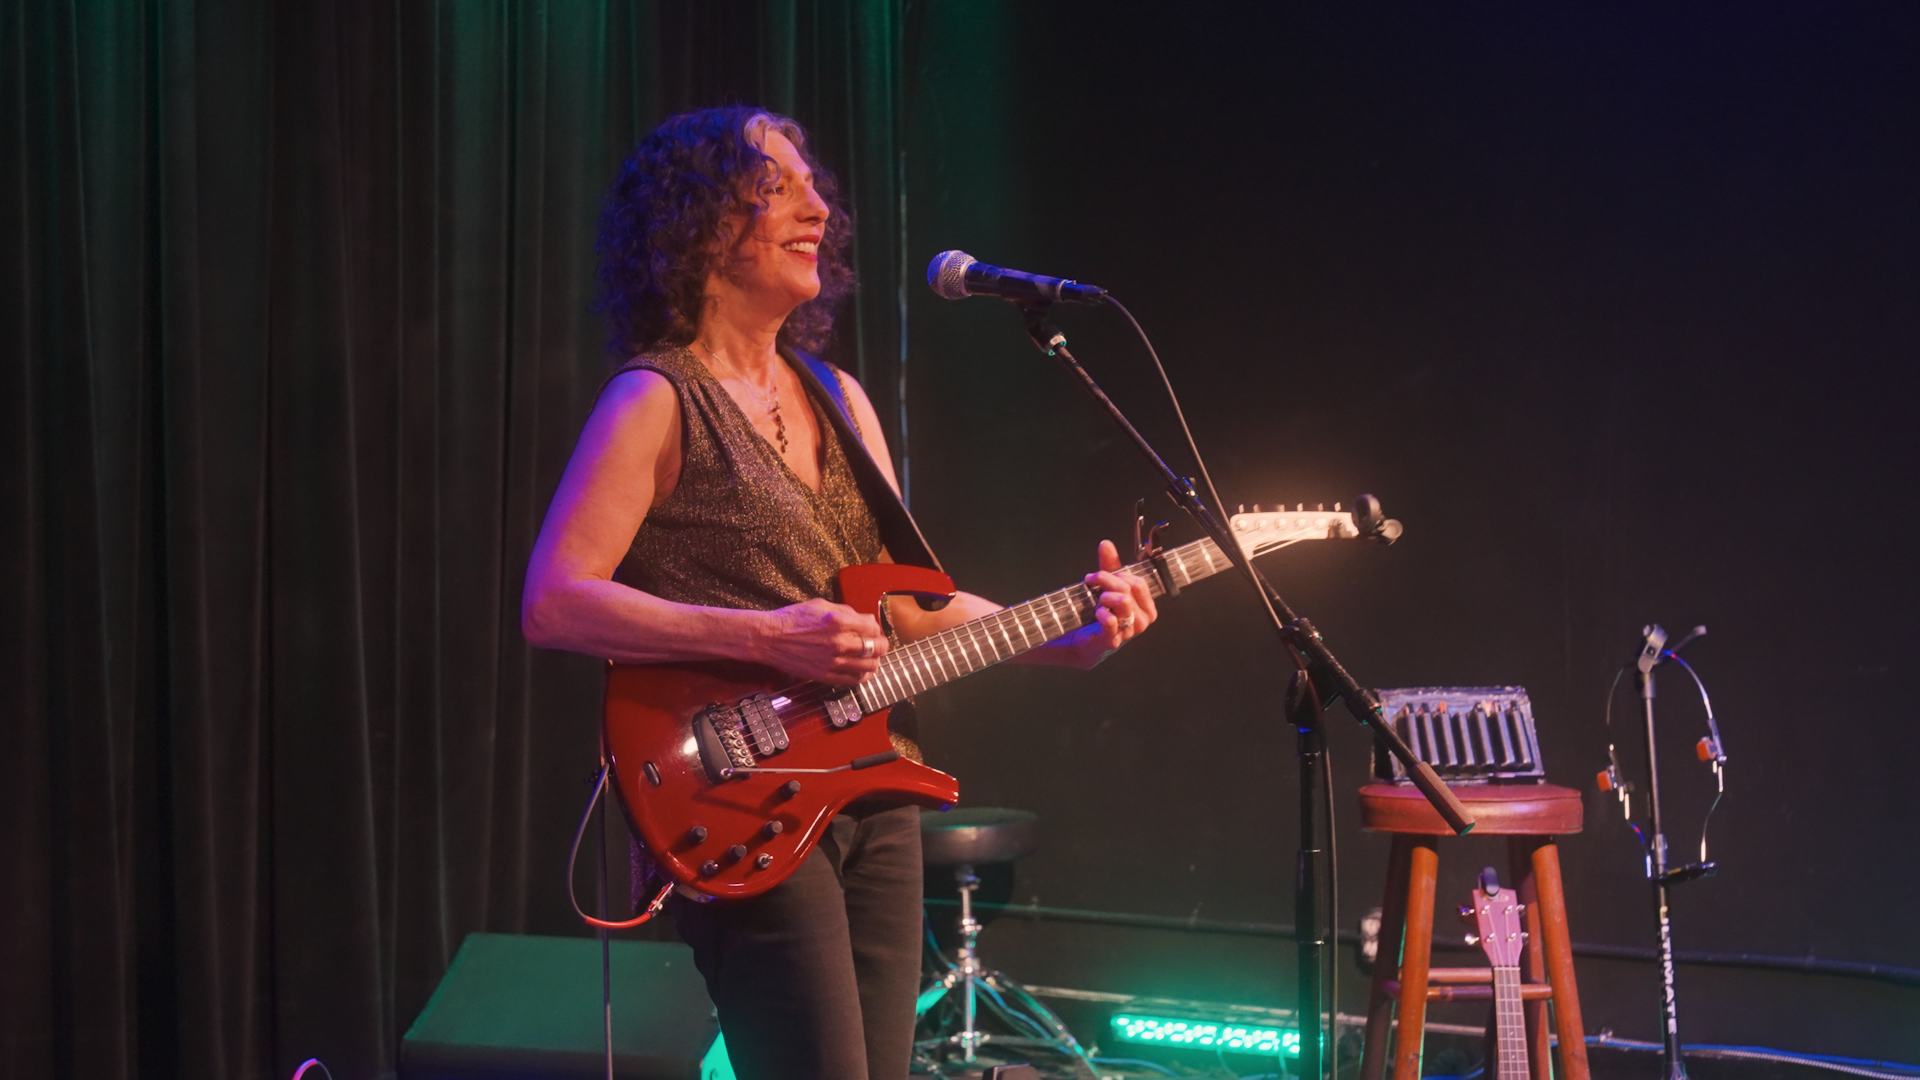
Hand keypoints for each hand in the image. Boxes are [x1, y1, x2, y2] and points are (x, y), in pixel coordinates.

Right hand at [756, 598, 888, 685]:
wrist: (769, 638)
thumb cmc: (792, 619)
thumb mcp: (821, 605)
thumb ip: (846, 611)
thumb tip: (865, 619)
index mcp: (839, 622)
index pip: (873, 627)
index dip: (876, 628)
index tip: (873, 630)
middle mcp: (839, 643)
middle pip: (876, 648)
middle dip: (881, 645)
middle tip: (879, 645)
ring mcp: (833, 661)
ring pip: (868, 666)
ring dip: (874, 662)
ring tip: (872, 659)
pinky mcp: (825, 676)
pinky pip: (852, 680)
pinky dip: (862, 677)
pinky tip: (862, 672)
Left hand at [1044, 539, 1157, 668]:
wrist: (1085, 643)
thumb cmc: (1102, 614)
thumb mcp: (1108, 588)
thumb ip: (1110, 566)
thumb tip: (1106, 543)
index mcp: (1147, 608)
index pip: (1139, 583)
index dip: (1118, 575)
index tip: (1101, 574)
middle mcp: (1142, 621)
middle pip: (1128, 589)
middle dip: (1106, 581)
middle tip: (1093, 582)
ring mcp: (1129, 632)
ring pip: (1122, 601)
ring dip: (1104, 597)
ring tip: (1097, 602)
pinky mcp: (1113, 641)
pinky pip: (1111, 620)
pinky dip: (1101, 612)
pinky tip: (1097, 613)